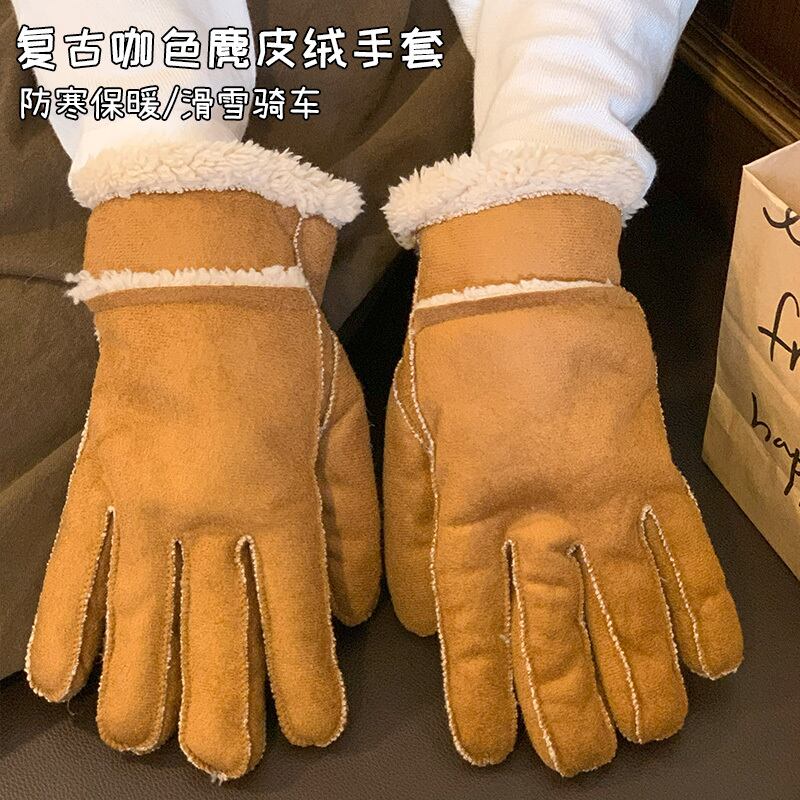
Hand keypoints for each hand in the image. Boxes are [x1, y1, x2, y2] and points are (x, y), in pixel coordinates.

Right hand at [27, 179, 379, 779]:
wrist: (202, 276)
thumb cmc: (288, 347)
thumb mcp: (345, 424)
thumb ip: (353, 520)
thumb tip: (357, 607)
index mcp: (279, 500)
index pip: (293, 617)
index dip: (303, 686)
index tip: (313, 732)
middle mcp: (206, 516)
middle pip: (210, 639)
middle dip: (224, 713)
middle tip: (230, 766)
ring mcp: (141, 502)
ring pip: (135, 622)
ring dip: (141, 692)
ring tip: (148, 745)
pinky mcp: (96, 482)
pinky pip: (71, 567)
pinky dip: (64, 627)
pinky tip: (65, 683)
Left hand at [383, 197, 742, 775]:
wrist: (524, 273)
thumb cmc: (449, 353)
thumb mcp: (405, 435)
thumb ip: (408, 529)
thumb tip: (419, 618)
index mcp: (467, 506)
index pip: (472, 622)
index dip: (480, 692)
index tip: (488, 748)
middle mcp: (540, 514)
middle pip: (553, 631)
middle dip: (563, 706)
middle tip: (573, 763)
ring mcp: (606, 494)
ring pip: (625, 608)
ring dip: (637, 679)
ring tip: (644, 737)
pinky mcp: (654, 468)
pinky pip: (685, 550)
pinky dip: (701, 607)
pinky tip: (711, 662)